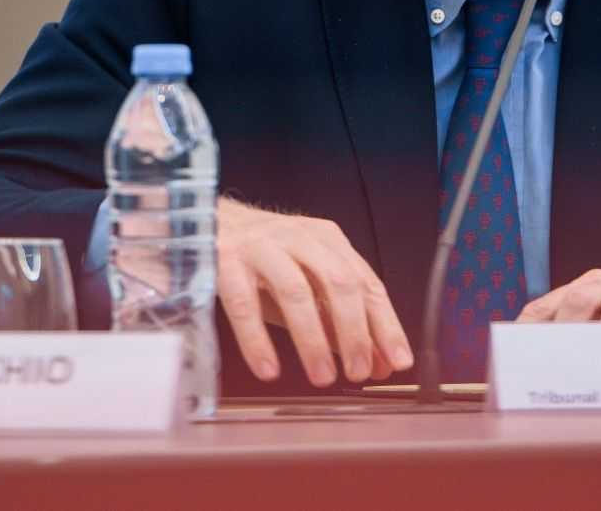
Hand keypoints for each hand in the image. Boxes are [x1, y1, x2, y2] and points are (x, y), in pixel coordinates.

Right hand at [215, 198, 412, 386]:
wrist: (202, 221)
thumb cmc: (262, 259)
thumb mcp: (305, 285)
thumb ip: (338, 321)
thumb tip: (376, 364)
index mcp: (327, 240)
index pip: (366, 283)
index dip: (385, 324)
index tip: (398, 362)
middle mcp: (299, 238)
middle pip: (339, 282)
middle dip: (354, 332)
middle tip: (359, 372)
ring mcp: (262, 247)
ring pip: (296, 292)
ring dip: (313, 340)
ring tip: (322, 377)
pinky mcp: (226, 261)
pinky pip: (245, 305)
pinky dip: (258, 340)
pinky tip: (269, 368)